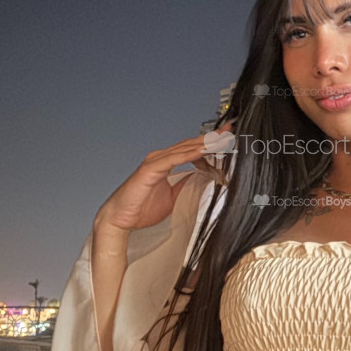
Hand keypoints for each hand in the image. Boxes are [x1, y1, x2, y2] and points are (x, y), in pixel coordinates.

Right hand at [93, 132, 226, 235]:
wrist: (120, 219)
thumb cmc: (141, 208)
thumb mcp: (173, 196)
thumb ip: (186, 184)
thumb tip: (202, 178)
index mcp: (166, 163)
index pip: (192, 149)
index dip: (210, 143)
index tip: (227, 139)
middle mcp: (161, 158)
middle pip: (191, 144)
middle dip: (211, 138)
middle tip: (230, 131)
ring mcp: (155, 162)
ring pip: (184, 149)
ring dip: (204, 144)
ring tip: (221, 139)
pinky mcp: (150, 169)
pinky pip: (173, 159)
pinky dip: (189, 154)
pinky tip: (202, 151)